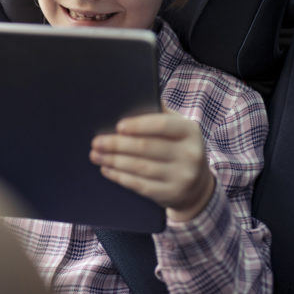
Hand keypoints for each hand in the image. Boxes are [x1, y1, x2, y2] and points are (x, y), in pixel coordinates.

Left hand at [90, 111, 215, 221]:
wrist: (198, 185)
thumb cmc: (179, 147)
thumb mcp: (179, 128)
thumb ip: (161, 113)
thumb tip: (131, 99)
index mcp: (190, 131)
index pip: (162, 125)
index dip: (139, 125)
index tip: (118, 126)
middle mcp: (189, 154)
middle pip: (146, 147)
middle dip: (117, 144)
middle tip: (96, 142)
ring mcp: (181, 177)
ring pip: (140, 167)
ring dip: (113, 161)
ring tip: (96, 155)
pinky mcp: (170, 194)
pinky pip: (140, 185)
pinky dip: (120, 177)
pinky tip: (107, 169)